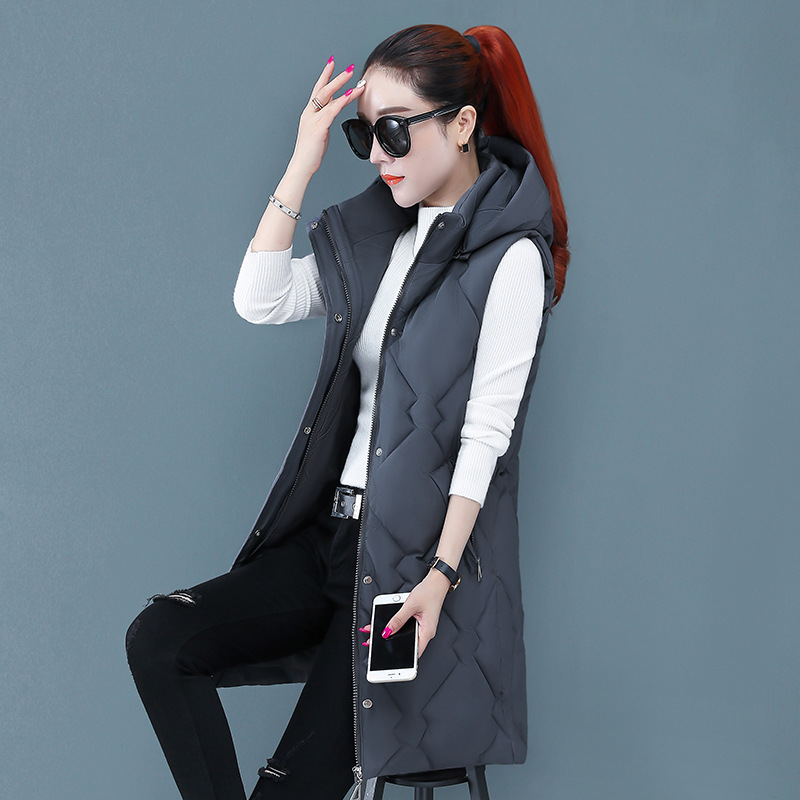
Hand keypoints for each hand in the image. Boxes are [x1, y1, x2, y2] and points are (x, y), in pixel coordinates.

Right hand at [289, 57, 365, 178]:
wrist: (302, 165)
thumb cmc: (310, 152)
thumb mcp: (319, 131)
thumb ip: (324, 120)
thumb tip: (332, 113)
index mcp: (309, 113)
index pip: (317, 90)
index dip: (325, 76)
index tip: (332, 63)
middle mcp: (310, 113)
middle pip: (323, 89)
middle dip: (336, 76)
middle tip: (348, 66)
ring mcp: (313, 119)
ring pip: (328, 96)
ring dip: (341, 84)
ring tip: (352, 76)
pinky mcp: (318, 128)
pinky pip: (332, 110)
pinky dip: (341, 101)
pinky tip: (350, 94)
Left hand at [359, 569, 451, 657]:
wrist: (437, 582)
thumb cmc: (430, 592)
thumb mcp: (410, 605)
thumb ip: (398, 619)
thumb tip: (387, 631)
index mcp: (427, 632)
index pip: (414, 652)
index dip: (402, 658)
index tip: (388, 658)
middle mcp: (425, 632)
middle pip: (407, 644)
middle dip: (391, 644)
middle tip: (375, 642)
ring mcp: (422, 627)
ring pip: (405, 635)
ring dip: (392, 634)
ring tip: (375, 632)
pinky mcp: (419, 621)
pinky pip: (406, 627)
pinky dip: (396, 626)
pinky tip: (387, 623)